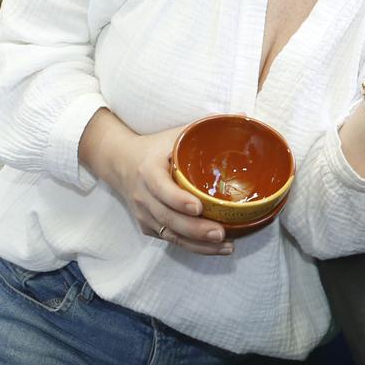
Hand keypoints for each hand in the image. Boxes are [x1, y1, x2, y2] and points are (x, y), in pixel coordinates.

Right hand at [99, 124, 230, 254]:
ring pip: (171, 234)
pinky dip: (193, 247)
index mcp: (149, 171)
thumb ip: (204, 128)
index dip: (178, 200)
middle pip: (169, 218)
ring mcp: (144, 214)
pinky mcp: (148, 226)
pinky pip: (171, 239)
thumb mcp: (174, 134)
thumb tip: (244, 117)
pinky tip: (216, 247)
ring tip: (225, 245)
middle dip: (195, 229)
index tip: (198, 207)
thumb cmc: (155, 148)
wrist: (120, 163)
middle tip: (220, 233)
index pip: (161, 189)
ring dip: (198, 244)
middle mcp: (143, 196)